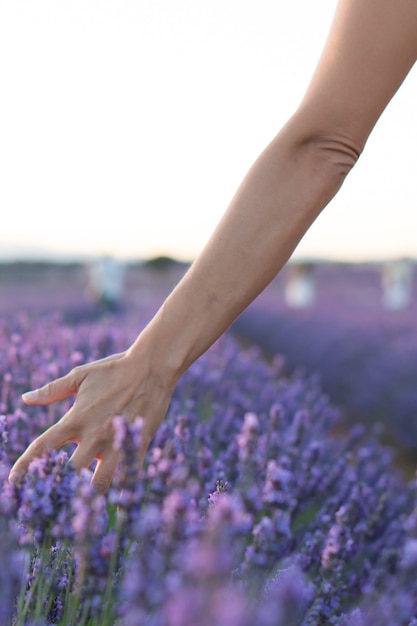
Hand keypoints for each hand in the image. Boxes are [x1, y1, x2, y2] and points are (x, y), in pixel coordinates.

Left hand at [8, 348, 173, 493]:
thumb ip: (52, 390)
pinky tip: (116, 505)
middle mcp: (92, 435)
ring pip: (98, 483)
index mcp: (75, 419)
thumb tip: (25, 398)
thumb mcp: (80, 376)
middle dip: (59, 488)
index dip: (24, 466)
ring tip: (83, 507)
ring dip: (89, 495)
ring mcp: (115, 442)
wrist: (152, 366)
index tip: (13, 482)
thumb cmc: (114, 369)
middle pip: (68, 473)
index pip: (42, 447)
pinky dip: (121, 491)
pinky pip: (128, 476)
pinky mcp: (137, 445)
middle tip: (53, 500)